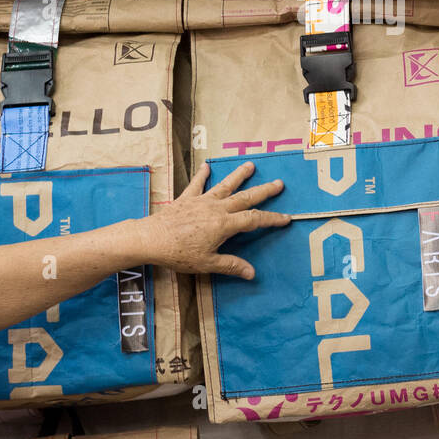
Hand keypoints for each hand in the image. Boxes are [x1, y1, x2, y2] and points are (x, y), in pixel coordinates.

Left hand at [139, 161, 288, 279]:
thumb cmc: (179, 254)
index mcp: (224, 225)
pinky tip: (207, 166)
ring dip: (239, 175)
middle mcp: (216, 208)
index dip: (272, 219)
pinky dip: (202, 175)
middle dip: (264, 191)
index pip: (254, 220)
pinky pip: (197, 184)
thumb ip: (231, 266)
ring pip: (225, 186)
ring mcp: (201, 201)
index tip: (286, 218)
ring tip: (251, 165)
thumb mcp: (207, 264)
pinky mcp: (186, 199)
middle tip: (279, 183)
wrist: (151, 239)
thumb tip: (252, 273)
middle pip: (245, 198)